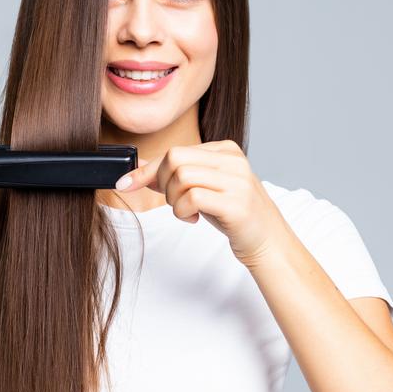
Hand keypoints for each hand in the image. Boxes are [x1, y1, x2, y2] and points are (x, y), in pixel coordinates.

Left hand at [115, 140, 291, 265]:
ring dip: (173, 200)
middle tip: (174, 202)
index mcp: (226, 150)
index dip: (147, 170)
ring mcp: (237, 181)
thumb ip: (176, 175)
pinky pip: (192, 198)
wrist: (267, 241)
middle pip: (175, 159)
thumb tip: (138, 170)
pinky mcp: (237, 204)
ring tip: (186, 211)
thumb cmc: (232, 214)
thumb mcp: (204, 187)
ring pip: (181, 177)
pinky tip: (193, 218)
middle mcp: (233, 161)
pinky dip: (182, 211)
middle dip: (162, 184)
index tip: (125, 183)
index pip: (175, 151)